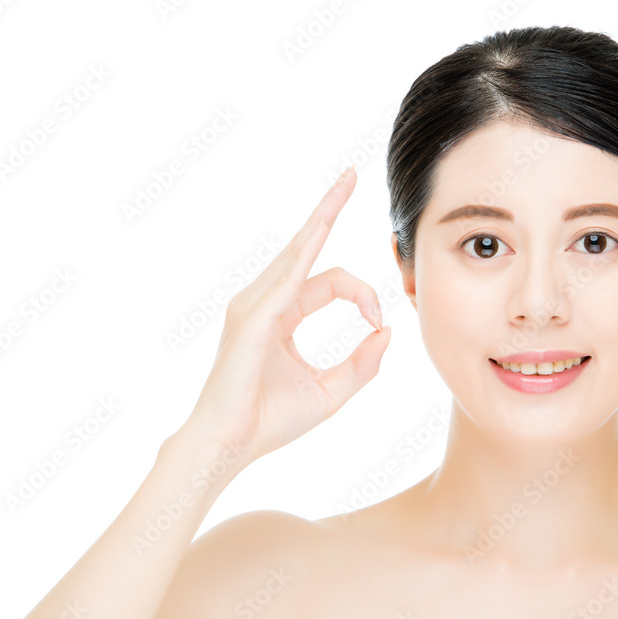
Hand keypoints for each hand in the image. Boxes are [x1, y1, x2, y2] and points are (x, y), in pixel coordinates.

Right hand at [172, 166, 389, 471]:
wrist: (229, 446)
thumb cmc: (270, 422)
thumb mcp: (331, 391)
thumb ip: (362, 363)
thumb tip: (388, 331)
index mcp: (282, 314)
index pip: (330, 282)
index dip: (362, 295)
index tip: (378, 322)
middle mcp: (265, 300)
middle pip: (308, 247)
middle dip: (330, 207)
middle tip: (352, 172)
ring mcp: (254, 304)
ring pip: (299, 250)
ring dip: (324, 213)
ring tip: (347, 179)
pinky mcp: (253, 318)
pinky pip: (286, 275)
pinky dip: (306, 247)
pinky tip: (324, 223)